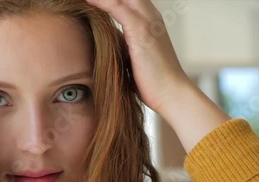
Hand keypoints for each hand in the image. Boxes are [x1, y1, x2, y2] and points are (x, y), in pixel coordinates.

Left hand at [85, 0, 229, 151]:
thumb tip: (105, 43)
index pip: (128, 0)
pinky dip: (102, 2)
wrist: (171, 94)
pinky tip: (87, 0)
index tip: (90, 1)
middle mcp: (150, 17)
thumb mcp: (133, 57)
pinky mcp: (141, 30)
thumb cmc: (152, 81)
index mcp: (149, 21)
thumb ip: (122, 45)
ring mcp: (147, 21)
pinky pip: (117, 7)